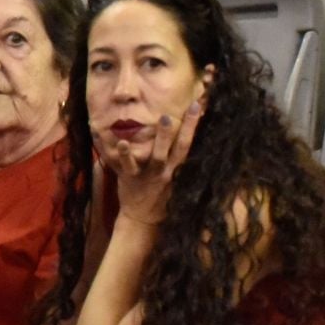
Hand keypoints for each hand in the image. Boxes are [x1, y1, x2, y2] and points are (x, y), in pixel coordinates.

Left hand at [105, 102, 201, 225]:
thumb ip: (181, 161)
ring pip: (158, 155)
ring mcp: (149, 174)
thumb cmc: (163, 196)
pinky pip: (128, 165)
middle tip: (192, 107)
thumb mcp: (177, 180)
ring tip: (164, 118)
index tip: (202, 106)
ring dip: (162, 137)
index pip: (191, 145)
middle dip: (187, 127)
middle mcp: (168, 171)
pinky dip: (125, 154)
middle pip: (180, 147)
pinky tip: (121, 142)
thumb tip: (190, 135)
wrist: (143, 218)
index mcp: (179, 169)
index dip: (197, 126)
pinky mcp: (130, 178)